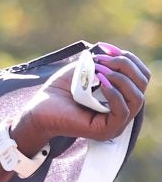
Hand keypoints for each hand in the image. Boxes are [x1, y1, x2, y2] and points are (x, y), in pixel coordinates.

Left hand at [11, 43, 149, 152]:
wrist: (40, 108)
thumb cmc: (61, 90)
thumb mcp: (86, 69)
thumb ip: (105, 61)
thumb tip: (118, 53)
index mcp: (122, 96)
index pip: (142, 76)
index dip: (130, 59)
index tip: (107, 50)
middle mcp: (123, 111)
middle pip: (142, 83)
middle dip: (125, 66)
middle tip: (101, 62)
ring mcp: (116, 123)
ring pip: (137, 97)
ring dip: (120, 78)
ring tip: (99, 72)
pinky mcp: (106, 131)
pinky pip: (122, 110)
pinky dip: (114, 94)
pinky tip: (100, 84)